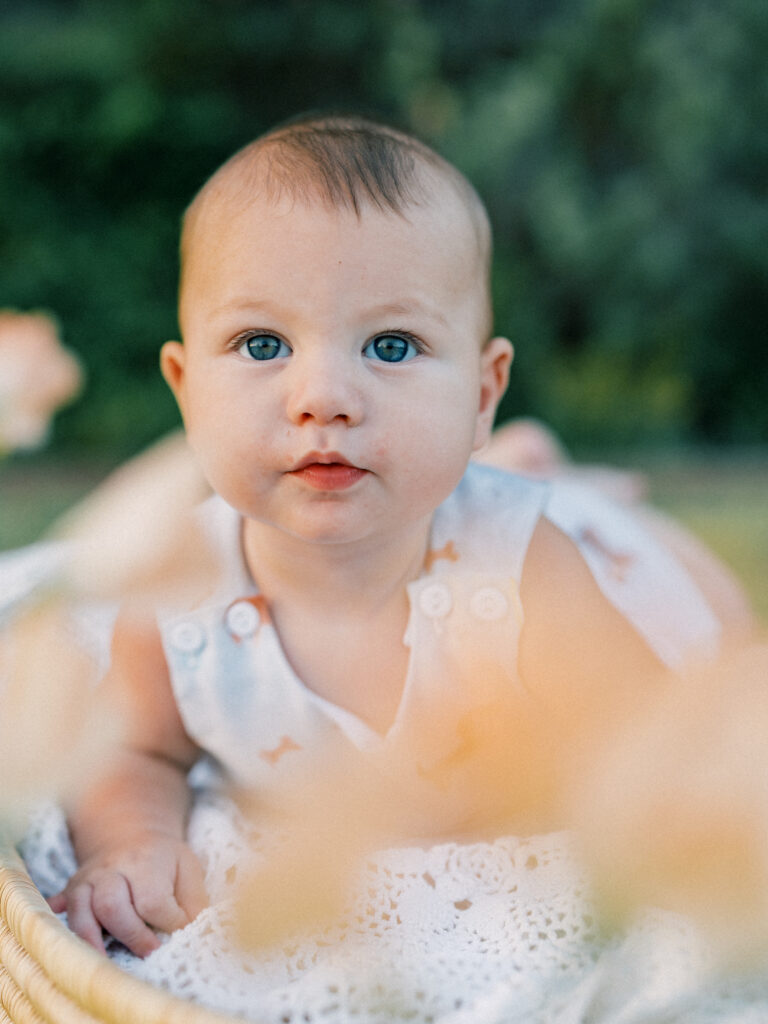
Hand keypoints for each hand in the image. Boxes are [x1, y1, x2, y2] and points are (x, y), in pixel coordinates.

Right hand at [48, 831, 206, 956]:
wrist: (131, 835)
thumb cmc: (164, 859)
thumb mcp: (188, 867)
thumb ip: (193, 900)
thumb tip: (192, 931)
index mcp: (145, 861)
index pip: (152, 901)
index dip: (167, 923)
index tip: (178, 933)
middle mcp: (111, 869)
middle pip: (111, 906)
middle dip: (132, 935)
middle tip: (151, 953)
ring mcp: (87, 880)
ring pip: (81, 911)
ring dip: (92, 941)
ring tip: (106, 964)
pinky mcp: (71, 891)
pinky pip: (61, 909)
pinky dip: (59, 926)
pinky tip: (68, 945)